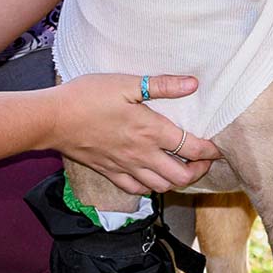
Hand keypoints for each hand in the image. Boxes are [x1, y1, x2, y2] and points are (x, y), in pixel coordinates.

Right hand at [49, 74, 222, 195]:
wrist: (53, 119)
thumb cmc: (88, 96)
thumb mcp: (127, 83)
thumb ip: (162, 85)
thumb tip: (192, 83)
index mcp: (151, 131)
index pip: (192, 148)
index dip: (211, 151)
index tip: (219, 148)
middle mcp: (142, 154)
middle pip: (181, 176)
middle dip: (199, 171)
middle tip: (204, 161)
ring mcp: (125, 167)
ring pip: (161, 186)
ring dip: (177, 181)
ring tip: (183, 169)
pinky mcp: (110, 172)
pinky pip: (137, 190)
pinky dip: (150, 187)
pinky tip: (152, 176)